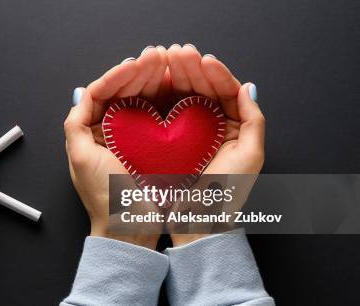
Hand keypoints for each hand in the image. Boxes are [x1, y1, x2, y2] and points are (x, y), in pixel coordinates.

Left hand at [64, 46, 167, 248]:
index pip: (101, 93)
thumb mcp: (81, 158)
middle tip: (157, 56)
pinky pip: (156, 117)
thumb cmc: (105, 197)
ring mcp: (131, 140)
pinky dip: (164, 99)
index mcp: (90, 134)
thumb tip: (83, 94)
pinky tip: (174, 86)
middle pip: (122, 93)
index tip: (136, 63)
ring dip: (152, 80)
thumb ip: (75, 125)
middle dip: (138, 72)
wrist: (130, 229)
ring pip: (140, 101)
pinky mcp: (151, 148)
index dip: (118, 75)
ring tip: (168, 63)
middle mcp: (109, 134)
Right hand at [163, 44, 264, 245]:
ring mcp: (188, 132)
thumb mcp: (250, 156)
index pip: (226, 91)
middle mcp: (211, 126)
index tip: (203, 60)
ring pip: (183, 95)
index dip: (215, 73)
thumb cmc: (225, 194)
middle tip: (178, 53)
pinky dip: (159, 94)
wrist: (197, 222)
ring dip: (174, 76)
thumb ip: (253, 120)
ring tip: (164, 59)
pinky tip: (153, 81)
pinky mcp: (167, 139)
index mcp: (233, 127)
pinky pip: (165, 111)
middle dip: (191, 68)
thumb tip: (247, 87)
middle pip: (203, 89)